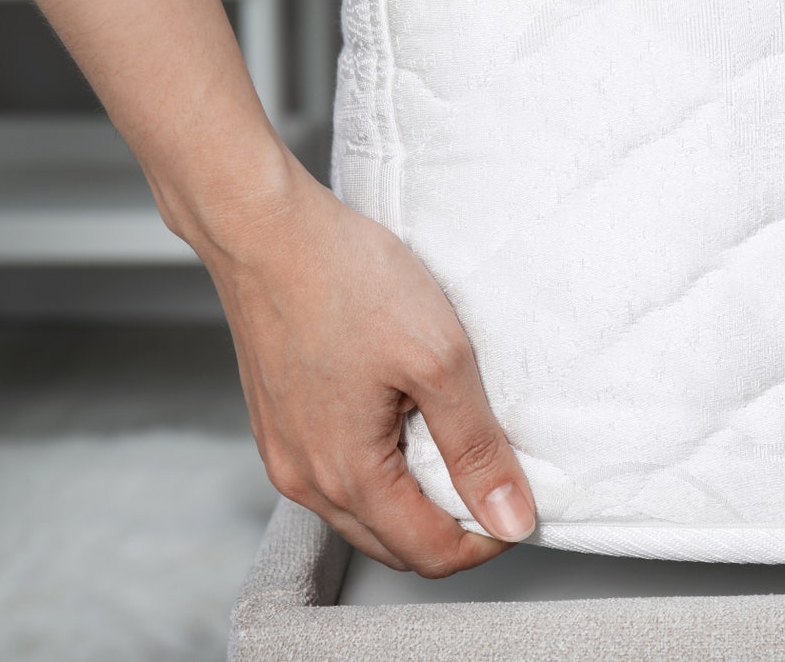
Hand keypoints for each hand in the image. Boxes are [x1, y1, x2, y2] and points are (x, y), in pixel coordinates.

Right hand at [191, 156, 534, 575]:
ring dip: (415, 500)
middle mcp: (305, 479)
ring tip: (453, 445)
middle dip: (451, 527)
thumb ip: (477, 448)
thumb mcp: (439, 360)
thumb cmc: (344, 280)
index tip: (517, 502)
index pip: (429, 554)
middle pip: (395, 544)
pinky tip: (404, 422)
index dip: (486, 539)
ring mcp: (285, 453)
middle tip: (493, 476)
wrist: (266, 230)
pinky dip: (380, 471)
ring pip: (364, 514)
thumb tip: (509, 518)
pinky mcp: (278, 424)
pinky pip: (336, 475)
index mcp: (347, 476)